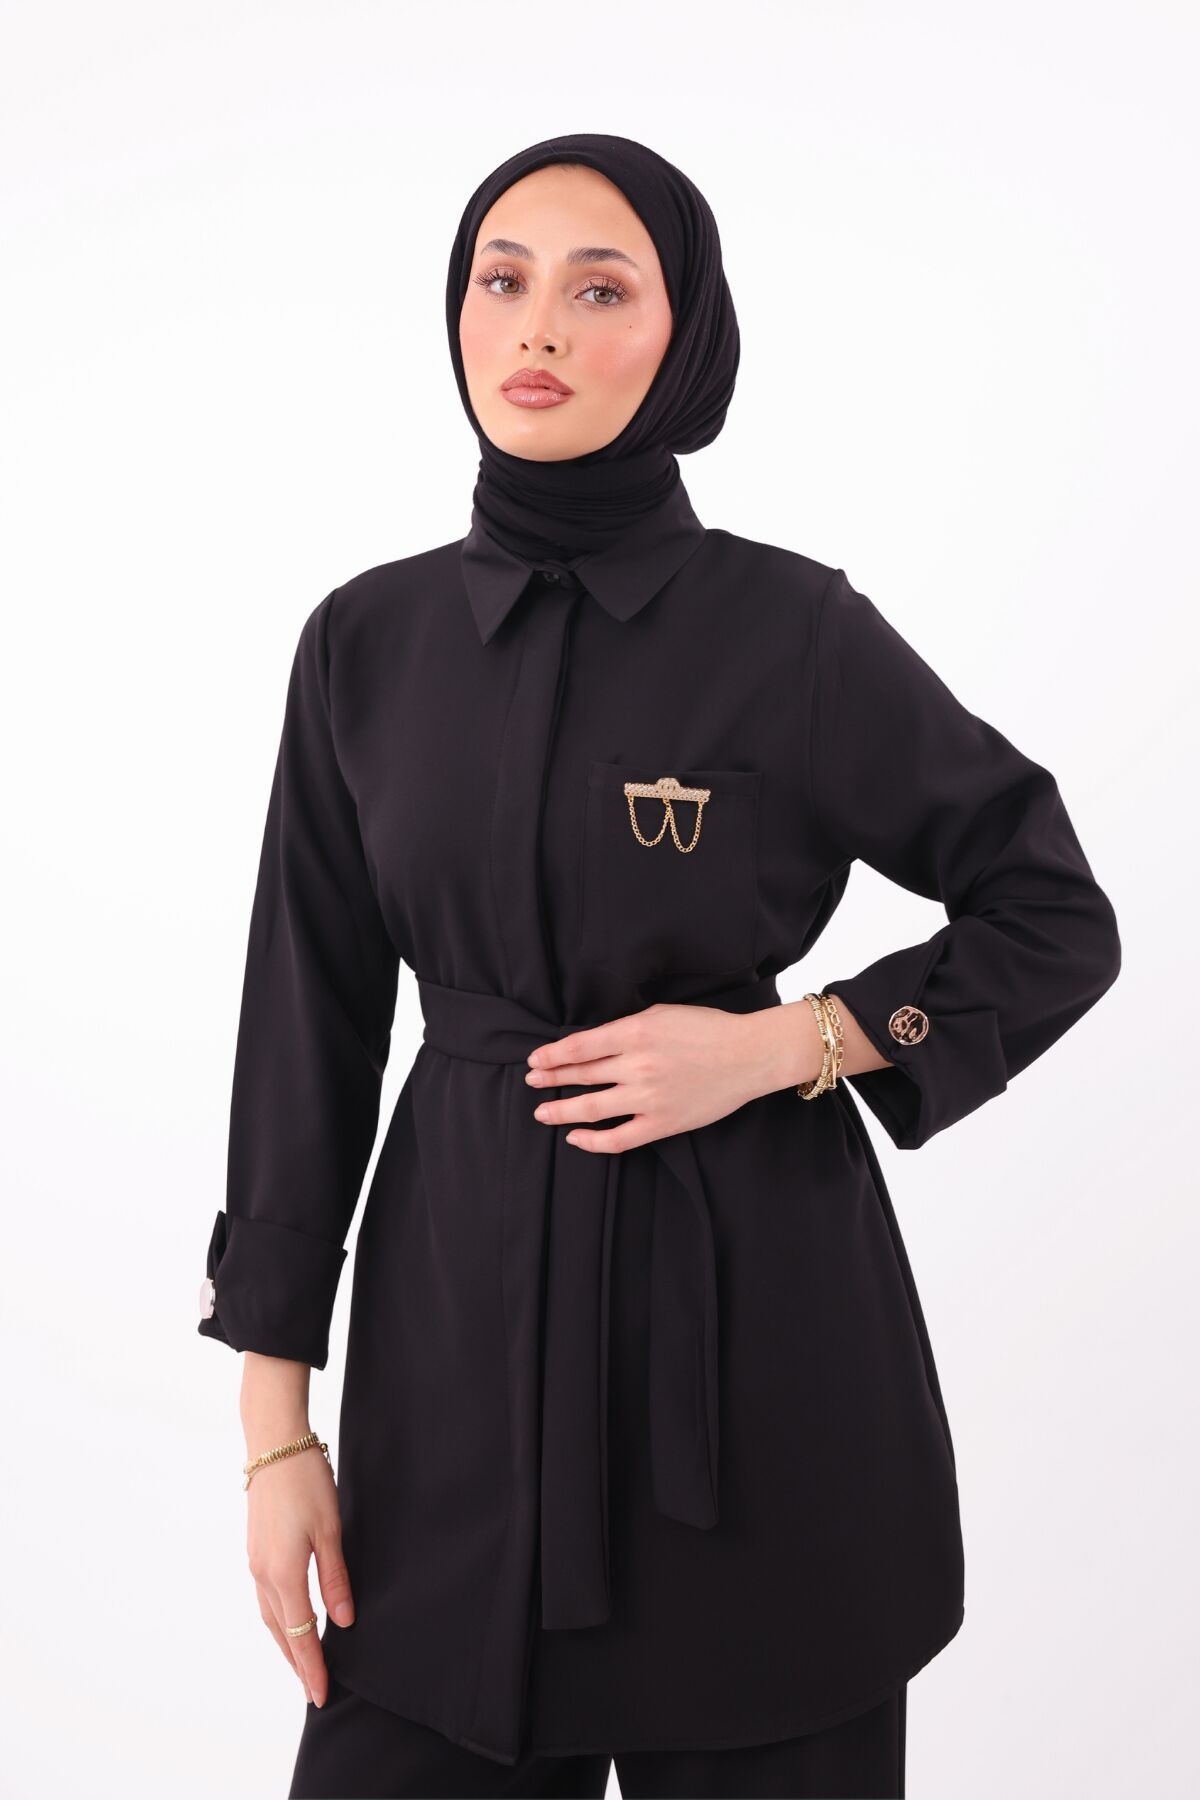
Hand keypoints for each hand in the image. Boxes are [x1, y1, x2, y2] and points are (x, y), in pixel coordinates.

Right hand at [244, 1433, 352, 1708]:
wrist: (274, 1444)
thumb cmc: (306, 1481)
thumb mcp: (331, 1528)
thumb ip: (335, 1578)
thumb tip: (341, 1621)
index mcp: (283, 1573)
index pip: (300, 1634)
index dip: (312, 1666)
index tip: (321, 1693)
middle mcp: (263, 1574)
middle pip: (281, 1633)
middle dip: (297, 1663)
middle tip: (313, 1691)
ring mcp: (256, 1562)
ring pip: (270, 1617)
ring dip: (285, 1644)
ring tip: (302, 1664)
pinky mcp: (256, 1550)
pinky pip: (266, 1598)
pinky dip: (278, 1619)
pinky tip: (288, 1621)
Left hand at [524, 1000, 821, 1151]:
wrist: (749, 1055)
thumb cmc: (708, 1028)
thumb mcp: (661, 1013)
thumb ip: (625, 1028)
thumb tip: (591, 1043)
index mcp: (634, 1032)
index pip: (578, 1047)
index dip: (551, 1054)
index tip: (535, 1059)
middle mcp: (636, 1065)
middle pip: (580, 1074)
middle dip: (550, 1079)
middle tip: (532, 1081)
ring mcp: (648, 1097)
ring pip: (591, 1108)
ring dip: (561, 1110)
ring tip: (542, 1111)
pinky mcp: (662, 1123)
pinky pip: (618, 1139)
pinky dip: (591, 1141)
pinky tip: (574, 1137)